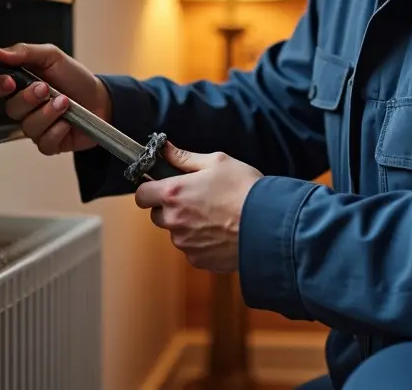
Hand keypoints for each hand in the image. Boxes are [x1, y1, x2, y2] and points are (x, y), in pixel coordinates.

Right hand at [0, 43, 110, 155]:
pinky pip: (43, 142)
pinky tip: (67, 122)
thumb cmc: (76, 78)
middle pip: (11, 109)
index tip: (9, 81)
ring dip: (48, 113)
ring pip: (28, 127)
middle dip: (29, 98)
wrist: (101, 99)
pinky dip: (57, 131)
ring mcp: (36, 126)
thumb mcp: (53, 57)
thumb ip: (25, 52)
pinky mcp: (49, 143)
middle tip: (46, 88)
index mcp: (21, 84)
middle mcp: (25, 107)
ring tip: (65, 103)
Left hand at [135, 143, 262, 272]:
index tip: (162, 187)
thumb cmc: (245, 189)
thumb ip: (184, 158)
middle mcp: (174, 220)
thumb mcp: (217, 162)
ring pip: (176, 233)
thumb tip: (164, 150)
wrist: (269, 224)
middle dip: (170, 208)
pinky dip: (201, 242)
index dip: (150, 189)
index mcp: (174, 193)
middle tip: (196, 199)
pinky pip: (192, 249)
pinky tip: (221, 231)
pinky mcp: (198, 260)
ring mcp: (185, 243)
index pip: (141, 194)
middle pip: (157, 215)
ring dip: (187, 226)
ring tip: (215, 216)